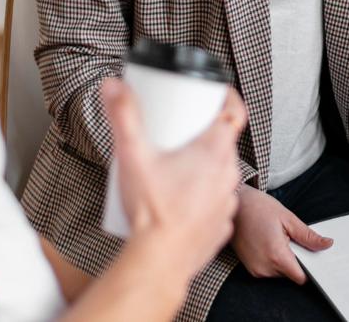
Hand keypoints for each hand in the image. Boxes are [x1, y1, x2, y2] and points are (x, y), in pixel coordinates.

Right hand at [101, 80, 246, 277]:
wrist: (158, 263)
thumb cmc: (151, 212)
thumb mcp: (132, 155)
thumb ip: (122, 116)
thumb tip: (113, 85)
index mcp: (214, 152)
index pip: (235, 111)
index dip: (226, 98)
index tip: (213, 93)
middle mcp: (228, 175)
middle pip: (223, 142)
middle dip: (202, 133)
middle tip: (179, 131)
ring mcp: (226, 202)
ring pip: (220, 174)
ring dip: (202, 168)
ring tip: (176, 167)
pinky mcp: (220, 226)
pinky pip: (215, 203)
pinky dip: (202, 197)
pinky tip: (182, 199)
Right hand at [230, 184, 332, 283]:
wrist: (235, 204)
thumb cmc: (259, 207)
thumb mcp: (288, 218)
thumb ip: (308, 236)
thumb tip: (326, 244)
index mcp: (276, 255)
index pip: (301, 277)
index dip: (310, 269)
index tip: (312, 257)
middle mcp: (264, 268)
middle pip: (291, 274)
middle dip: (295, 259)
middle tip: (289, 238)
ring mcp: (255, 270)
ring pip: (280, 272)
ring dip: (283, 259)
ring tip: (276, 238)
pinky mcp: (250, 269)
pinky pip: (269, 270)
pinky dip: (273, 259)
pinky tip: (268, 242)